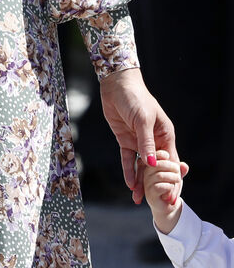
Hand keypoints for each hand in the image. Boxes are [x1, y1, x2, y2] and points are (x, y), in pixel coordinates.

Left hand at [99, 66, 176, 204]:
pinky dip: (129, 171)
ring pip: (142, 166)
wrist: (116, 85)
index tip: (170, 196)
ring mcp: (140, 141)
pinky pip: (128, 159)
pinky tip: (130, 184)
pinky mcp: (126, 140)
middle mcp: (154, 141)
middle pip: (157, 168)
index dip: (172, 180)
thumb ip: (147, 142)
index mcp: (165, 135)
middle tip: (154, 204)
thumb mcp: (143, 120)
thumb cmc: (135, 98)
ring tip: (138, 199)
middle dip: (156, 185)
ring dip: (141, 182)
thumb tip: (152, 164)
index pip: (171, 162)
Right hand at [142, 149, 188, 234]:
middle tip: (178, 172)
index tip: (170, 158)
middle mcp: (146, 173)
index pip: (153, 156)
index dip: (162, 155)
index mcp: (150, 165)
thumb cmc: (169, 187)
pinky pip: (161, 187)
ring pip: (160, 176)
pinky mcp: (150, 194)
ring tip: (177, 180)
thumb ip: (180, 170)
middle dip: (170, 167)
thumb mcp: (176, 176)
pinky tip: (171, 188)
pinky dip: (169, 187)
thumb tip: (184, 166)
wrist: (166, 205)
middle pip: (156, 164)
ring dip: (172, 177)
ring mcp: (147, 183)